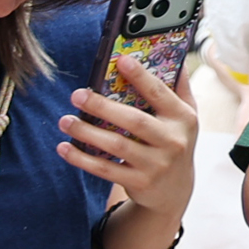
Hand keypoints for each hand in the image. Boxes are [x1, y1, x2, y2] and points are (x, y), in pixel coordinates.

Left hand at [64, 54, 197, 223]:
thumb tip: (175, 57)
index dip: (142, 76)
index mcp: (183, 118)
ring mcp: (156, 164)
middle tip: (77, 95)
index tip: (121, 60)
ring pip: (116, 146)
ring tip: (65, 120)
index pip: (160, 93)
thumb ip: (179, 89)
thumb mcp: (185, 118)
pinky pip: (105, 169)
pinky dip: (82, 159)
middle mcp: (172, 141)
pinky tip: (64, 147)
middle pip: (134, 121)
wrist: (174, 191)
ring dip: (87, 132)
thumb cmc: (174, 142)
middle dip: (103, 107)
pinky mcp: (139, 183)